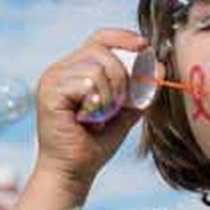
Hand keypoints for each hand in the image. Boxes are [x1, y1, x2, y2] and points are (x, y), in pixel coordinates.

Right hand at [33, 28, 149, 187]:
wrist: (74, 172)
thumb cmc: (95, 144)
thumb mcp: (126, 113)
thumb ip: (141, 92)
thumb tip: (160, 67)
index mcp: (77, 68)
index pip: (100, 38)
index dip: (123, 38)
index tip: (144, 47)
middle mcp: (61, 69)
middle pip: (101, 50)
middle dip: (122, 76)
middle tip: (119, 104)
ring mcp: (53, 79)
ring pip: (96, 68)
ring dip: (109, 96)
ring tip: (100, 117)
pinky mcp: (49, 92)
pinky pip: (86, 84)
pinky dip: (96, 104)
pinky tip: (88, 120)